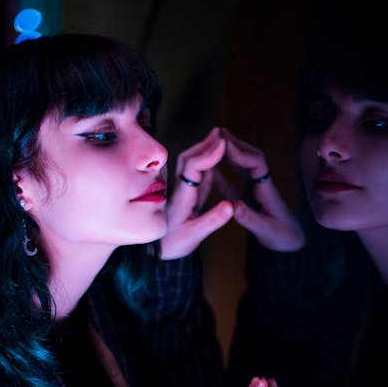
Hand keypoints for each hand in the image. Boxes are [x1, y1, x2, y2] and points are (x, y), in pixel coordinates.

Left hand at [160, 127, 233, 258]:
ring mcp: (183, 192)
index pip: (193, 167)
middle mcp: (180, 190)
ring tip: (219, 141)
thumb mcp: (193, 236)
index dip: (208, 154)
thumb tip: (231, 205)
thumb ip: (212, 220)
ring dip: (204, 151)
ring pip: (191, 165)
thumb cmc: (173, 245)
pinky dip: (206, 165)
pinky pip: (195, 176)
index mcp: (182, 196)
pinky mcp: (186, 197)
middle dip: (205, 145)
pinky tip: (214, 161)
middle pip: (189, 159)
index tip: (223, 144)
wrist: (156, 252)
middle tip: (221, 134)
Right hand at [222, 128, 305, 250]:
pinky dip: (223, 176)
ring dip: (230, 155)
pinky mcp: (250, 200)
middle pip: (251, 158)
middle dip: (236, 144)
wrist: (291, 245)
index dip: (241, 153)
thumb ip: (250, 218)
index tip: (226, 145)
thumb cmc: (283, 238)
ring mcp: (256, 192)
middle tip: (220, 133)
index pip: (256, 164)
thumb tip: (233, 206)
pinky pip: (234, 184)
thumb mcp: (266, 231)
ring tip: (215, 143)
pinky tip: (211, 172)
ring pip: (243, 168)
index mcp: (267, 190)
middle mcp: (262, 186)